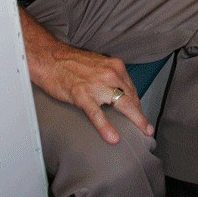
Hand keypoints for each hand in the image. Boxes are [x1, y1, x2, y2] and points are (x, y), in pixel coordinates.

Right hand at [21, 9, 152, 143]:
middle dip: (140, 114)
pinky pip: (97, 114)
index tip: (141, 114)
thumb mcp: (98, 65)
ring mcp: (97, 85)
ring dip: (135, 119)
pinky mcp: (82, 95)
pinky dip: (106, 127)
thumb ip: (110, 77)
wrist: (50, 58)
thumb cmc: (73, 63)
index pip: (131, 88)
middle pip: (131, 97)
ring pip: (121, 104)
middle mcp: (110, 74)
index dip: (137, 103)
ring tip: (143, 131)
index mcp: (115, 66)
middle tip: (147, 128)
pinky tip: (113, 138)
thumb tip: (118, 92)